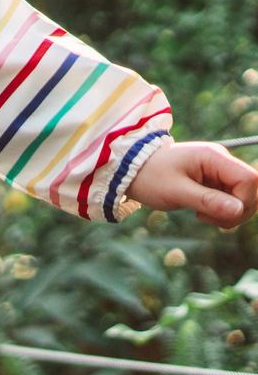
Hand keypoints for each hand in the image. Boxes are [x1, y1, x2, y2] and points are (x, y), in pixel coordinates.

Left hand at [125, 142, 257, 229]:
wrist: (129, 171)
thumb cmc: (149, 177)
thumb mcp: (175, 191)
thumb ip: (207, 200)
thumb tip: (238, 210)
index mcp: (213, 156)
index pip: (250, 179)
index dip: (243, 201)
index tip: (218, 213)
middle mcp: (221, 161)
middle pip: (252, 190)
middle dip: (237, 211)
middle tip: (206, 218)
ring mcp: (219, 171)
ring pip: (244, 198)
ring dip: (229, 214)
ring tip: (201, 215)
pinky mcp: (215, 182)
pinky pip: (232, 201)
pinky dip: (223, 212)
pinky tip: (203, 213)